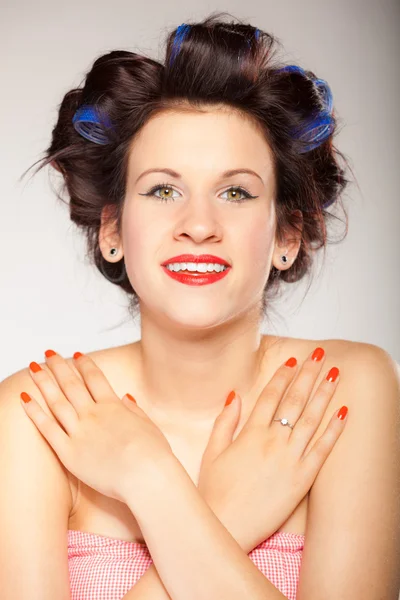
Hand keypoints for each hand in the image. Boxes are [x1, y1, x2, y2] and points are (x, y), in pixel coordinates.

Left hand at [20, 351, 173, 503]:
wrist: (146, 475)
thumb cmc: (153, 454)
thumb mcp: (148, 425)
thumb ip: (134, 410)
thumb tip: (126, 397)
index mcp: (114, 406)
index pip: (95, 378)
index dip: (85, 365)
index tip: (76, 355)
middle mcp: (94, 414)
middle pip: (72, 384)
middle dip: (59, 366)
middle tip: (48, 354)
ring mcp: (80, 432)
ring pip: (57, 401)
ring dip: (43, 382)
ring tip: (33, 367)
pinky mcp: (69, 452)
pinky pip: (47, 428)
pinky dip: (35, 412)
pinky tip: (25, 398)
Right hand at [197, 347, 346, 551]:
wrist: (226, 527)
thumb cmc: (215, 491)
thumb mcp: (212, 452)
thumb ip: (225, 421)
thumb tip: (235, 395)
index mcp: (250, 433)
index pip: (270, 396)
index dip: (282, 376)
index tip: (293, 362)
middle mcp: (272, 442)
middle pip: (294, 400)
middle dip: (308, 375)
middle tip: (319, 356)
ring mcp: (289, 460)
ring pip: (311, 419)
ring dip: (324, 394)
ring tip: (335, 374)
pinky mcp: (302, 480)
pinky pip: (322, 450)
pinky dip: (334, 430)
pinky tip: (343, 413)